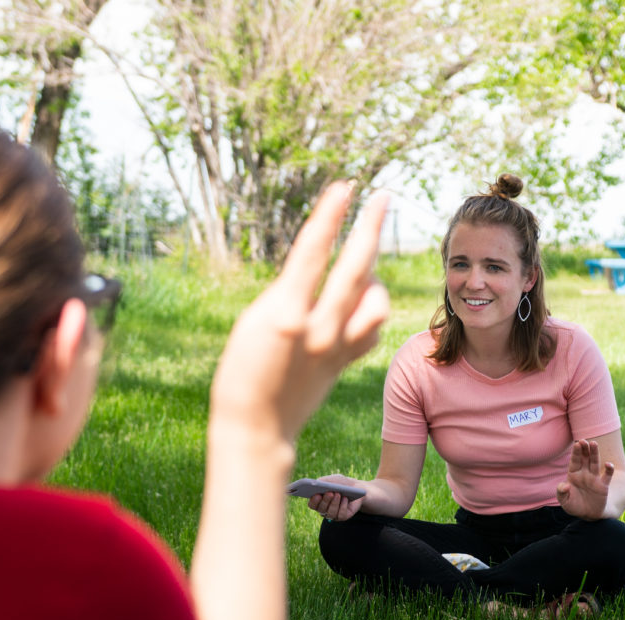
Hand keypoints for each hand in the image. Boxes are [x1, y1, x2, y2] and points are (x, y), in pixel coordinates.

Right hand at [208, 184, 389, 447]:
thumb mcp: (256, 322)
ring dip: (372, 276)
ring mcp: (337, 348)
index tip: (345, 187)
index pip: (314, 251)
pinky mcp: (345, 363)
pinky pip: (372, 327)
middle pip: (355, 268)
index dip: (331, 215)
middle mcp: (318, 329)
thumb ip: (289, 293)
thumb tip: (318, 266)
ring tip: (359, 264)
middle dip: (370, 228)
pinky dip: (371, 308)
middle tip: (382, 198)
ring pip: (374, 299)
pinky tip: (362, 300)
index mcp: (286, 314)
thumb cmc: (242, 371)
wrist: (256, 428)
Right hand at [307, 475, 365, 520]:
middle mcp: (324, 509)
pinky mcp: (342, 516)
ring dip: (334, 503)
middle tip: (330, 493)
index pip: (312, 504)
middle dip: (326, 500)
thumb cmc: (341, 483)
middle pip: (321, 509)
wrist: (356, 488)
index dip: (313, 501)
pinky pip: (341, 515)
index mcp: (318, 501)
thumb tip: (317, 483)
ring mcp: (333, 514)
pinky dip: (343, 506)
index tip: (317, 495)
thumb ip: (324, 481)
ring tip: (338, 494)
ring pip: (331, 513)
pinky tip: (345, 499)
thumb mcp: (332, 480)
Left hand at [555, 439, 612, 519]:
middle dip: (584, 449)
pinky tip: (609, 465)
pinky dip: (609, 470)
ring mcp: (594, 478)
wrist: (588, 515)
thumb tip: (565, 485)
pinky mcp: (603, 486)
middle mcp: (584, 474)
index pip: (574, 461)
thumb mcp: (564, 501)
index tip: (577, 443)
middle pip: (585, 459)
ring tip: (594, 444)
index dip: (575, 452)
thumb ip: (561, 492)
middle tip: (584, 440)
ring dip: (595, 454)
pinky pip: (606, 476)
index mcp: (573, 474)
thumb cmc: (574, 506)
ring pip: (595, 463)